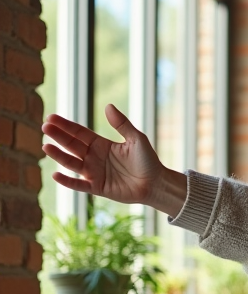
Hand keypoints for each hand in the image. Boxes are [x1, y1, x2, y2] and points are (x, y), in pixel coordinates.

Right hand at [42, 104, 186, 216]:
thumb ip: (122, 124)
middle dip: (58, 136)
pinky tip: (56, 174)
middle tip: (45, 127)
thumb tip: (108, 106)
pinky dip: (67, 181)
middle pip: (72, 145)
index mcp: (101, 144)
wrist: (156, 183)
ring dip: (59, 155)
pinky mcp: (97, 187)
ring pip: (72, 163)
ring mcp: (94, 173)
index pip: (79, 133)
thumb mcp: (136, 139)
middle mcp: (94, 157)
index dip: (65, 126)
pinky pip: (79, 185)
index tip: (51, 117)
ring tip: (46, 147)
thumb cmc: (148, 161)